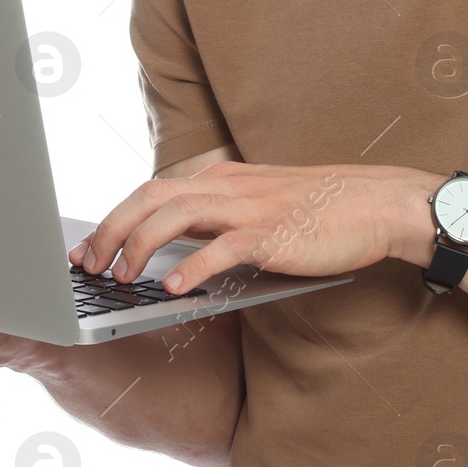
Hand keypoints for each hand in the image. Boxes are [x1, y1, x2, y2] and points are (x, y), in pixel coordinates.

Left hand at [70, 161, 438, 295]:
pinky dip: (191, 268)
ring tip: (120, 280)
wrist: (381, 203)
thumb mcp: (263, 204)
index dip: (113, 218)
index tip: (87, 247)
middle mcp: (229, 185)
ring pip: (175, 216)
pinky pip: (222, 249)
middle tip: (86, 267)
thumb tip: (178, 251)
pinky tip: (171, 289)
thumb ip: (223, 219)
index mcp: (223, 177)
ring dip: (138, 247)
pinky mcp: (274, 234)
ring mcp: (251, 208)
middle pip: (150, 198)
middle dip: (110, 231)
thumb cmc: (325, 210)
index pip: (152, 191)